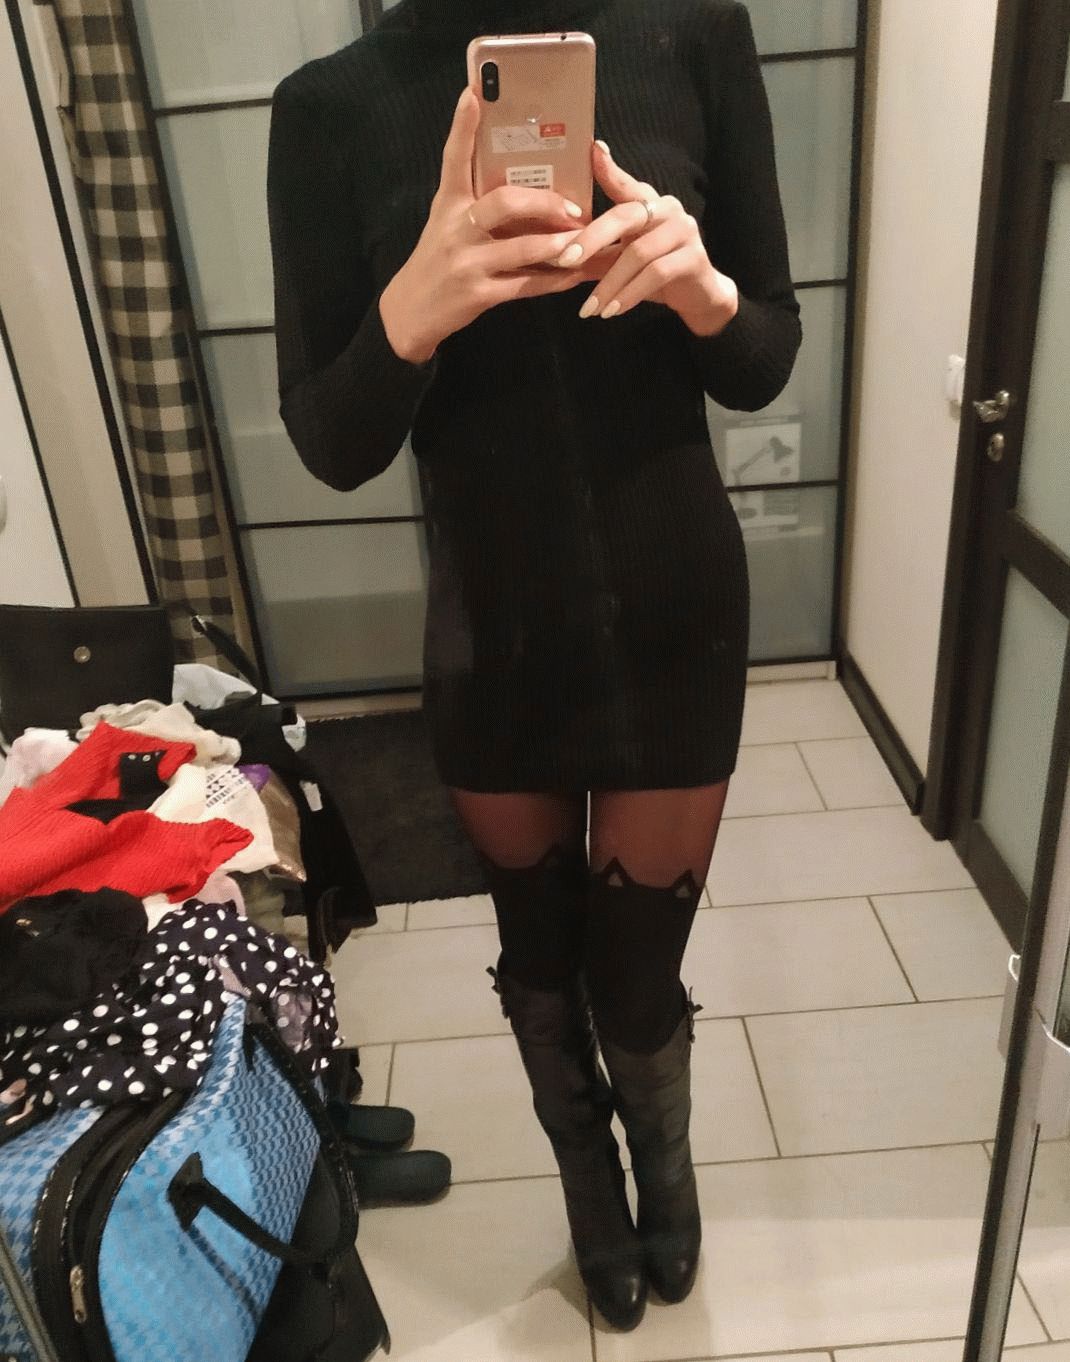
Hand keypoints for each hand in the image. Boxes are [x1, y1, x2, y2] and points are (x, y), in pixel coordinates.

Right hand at [380, 87, 592, 363]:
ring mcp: (467, 263)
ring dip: (556, 244)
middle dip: (543, 202)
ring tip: (582, 240)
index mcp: (448, 204)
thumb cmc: (438, 260)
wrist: (410, 312)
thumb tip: (526, 181)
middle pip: (503, 203)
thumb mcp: (446, 223)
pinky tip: (575, 274)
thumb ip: (475, 200)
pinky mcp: (478, 294)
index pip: (453, 158)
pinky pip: (524, 285)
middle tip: (572, 205)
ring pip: (520, 248)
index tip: (473, 92)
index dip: (463, 126)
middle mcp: (456, 229)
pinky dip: (553, 280)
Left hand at [552, 141, 739, 335]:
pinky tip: (612, 311)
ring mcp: (683, 231)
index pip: (624, 184)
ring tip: (590, 308)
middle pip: (624, 217)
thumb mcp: (622, 260)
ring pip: (638, 253)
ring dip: (609, 284)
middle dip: (590, 240)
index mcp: (648, 203)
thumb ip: (596, 252)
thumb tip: (555, 256)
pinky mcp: (693, 258)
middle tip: (565, 261)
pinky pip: (656, 274)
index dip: (609, 168)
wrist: (697, 295)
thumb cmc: (655, 273)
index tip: (592, 150)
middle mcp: (667, 209)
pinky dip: (630, 295)